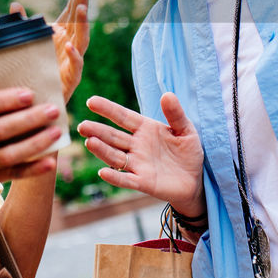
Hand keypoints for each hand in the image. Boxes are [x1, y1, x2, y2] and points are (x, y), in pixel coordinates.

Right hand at [0, 88, 60, 196]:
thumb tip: (24, 92)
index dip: (5, 101)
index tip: (29, 94)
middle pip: (0, 130)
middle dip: (28, 119)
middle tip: (53, 109)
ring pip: (9, 153)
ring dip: (35, 143)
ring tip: (56, 132)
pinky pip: (13, 174)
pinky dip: (32, 169)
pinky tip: (50, 162)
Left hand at [11, 0, 90, 100]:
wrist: (32, 103)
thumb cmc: (31, 71)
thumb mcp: (24, 44)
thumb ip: (21, 25)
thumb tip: (14, 5)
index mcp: (61, 34)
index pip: (72, 11)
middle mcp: (70, 45)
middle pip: (79, 21)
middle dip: (83, 2)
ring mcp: (72, 61)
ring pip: (82, 40)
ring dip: (82, 24)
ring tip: (81, 9)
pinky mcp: (71, 79)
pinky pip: (76, 66)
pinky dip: (74, 55)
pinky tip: (70, 45)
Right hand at [78, 93, 204, 216]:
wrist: (195, 179)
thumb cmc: (188, 152)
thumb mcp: (186, 130)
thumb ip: (176, 114)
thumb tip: (167, 94)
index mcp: (145, 129)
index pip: (123, 117)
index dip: (108, 109)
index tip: (91, 101)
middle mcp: (137, 145)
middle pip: (113, 136)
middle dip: (97, 131)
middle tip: (82, 126)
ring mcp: (137, 164)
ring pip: (115, 156)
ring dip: (102, 150)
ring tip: (89, 142)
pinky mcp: (142, 182)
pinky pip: (126, 179)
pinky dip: (114, 177)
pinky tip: (103, 172)